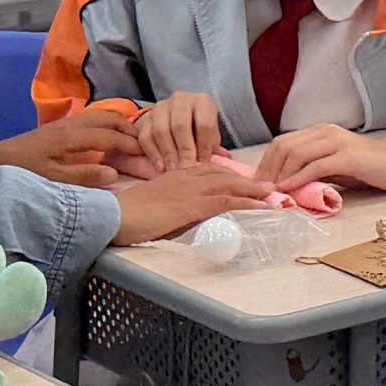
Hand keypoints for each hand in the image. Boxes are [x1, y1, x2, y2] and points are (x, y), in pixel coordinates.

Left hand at [0, 105, 155, 188]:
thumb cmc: (25, 171)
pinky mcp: (59, 127)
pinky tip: (107, 136)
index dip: (130, 145)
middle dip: (129, 128)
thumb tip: (114, 173)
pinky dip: (106, 124)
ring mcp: (65, 124)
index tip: (147, 154)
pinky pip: (91, 119)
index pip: (110, 137)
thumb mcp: (55, 179)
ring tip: (130, 137)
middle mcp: (71, 125)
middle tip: (144, 143)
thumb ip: (85, 176)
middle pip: (108, 118)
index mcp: (72, 137)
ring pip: (100, 115)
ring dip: (118, 123)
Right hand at [112, 156, 273, 244]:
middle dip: (247, 181)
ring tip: (272, 196)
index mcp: (175, 174)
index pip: (209, 170)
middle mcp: (185, 177)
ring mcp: (190, 190)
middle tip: (268, 187)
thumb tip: (183, 214)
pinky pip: (225, 202)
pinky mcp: (191, 205)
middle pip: (223, 175)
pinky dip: (246, 203)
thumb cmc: (126, 214)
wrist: (112, 215)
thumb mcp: (153, 203)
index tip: (245, 182)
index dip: (229, 177)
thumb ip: (170, 203)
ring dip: (253, 191)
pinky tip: (260, 207)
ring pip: (229, 186)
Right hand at [132, 93, 226, 169]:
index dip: (204, 146)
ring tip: (173, 171)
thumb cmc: (199, 130)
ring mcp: (160, 107)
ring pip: (161, 130)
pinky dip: (153, 154)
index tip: (202, 165)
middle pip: (180, 126)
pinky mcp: (145, 118)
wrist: (177, 118)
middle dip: (184, 150)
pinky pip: (146, 136)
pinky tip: (160, 168)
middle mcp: (180, 100)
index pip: (204, 124)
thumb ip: (213, 146)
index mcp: (202, 101)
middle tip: (186, 169)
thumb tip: (220, 161)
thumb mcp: (210, 134)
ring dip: (167, 154)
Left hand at [259, 125, 385, 192]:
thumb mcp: (337, 168)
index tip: (258, 182)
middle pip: (284, 146)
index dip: (266, 162)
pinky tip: (289, 190)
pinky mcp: (347, 157)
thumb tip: (289, 185)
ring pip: (296, 154)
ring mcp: (336, 143)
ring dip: (279, 175)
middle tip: (259, 189)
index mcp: (321, 132)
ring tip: (270, 192)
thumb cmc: (372, 168)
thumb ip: (314, 170)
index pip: (283, 142)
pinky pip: (315, 166)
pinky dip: (298, 179)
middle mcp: (326, 132)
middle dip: (267, 169)